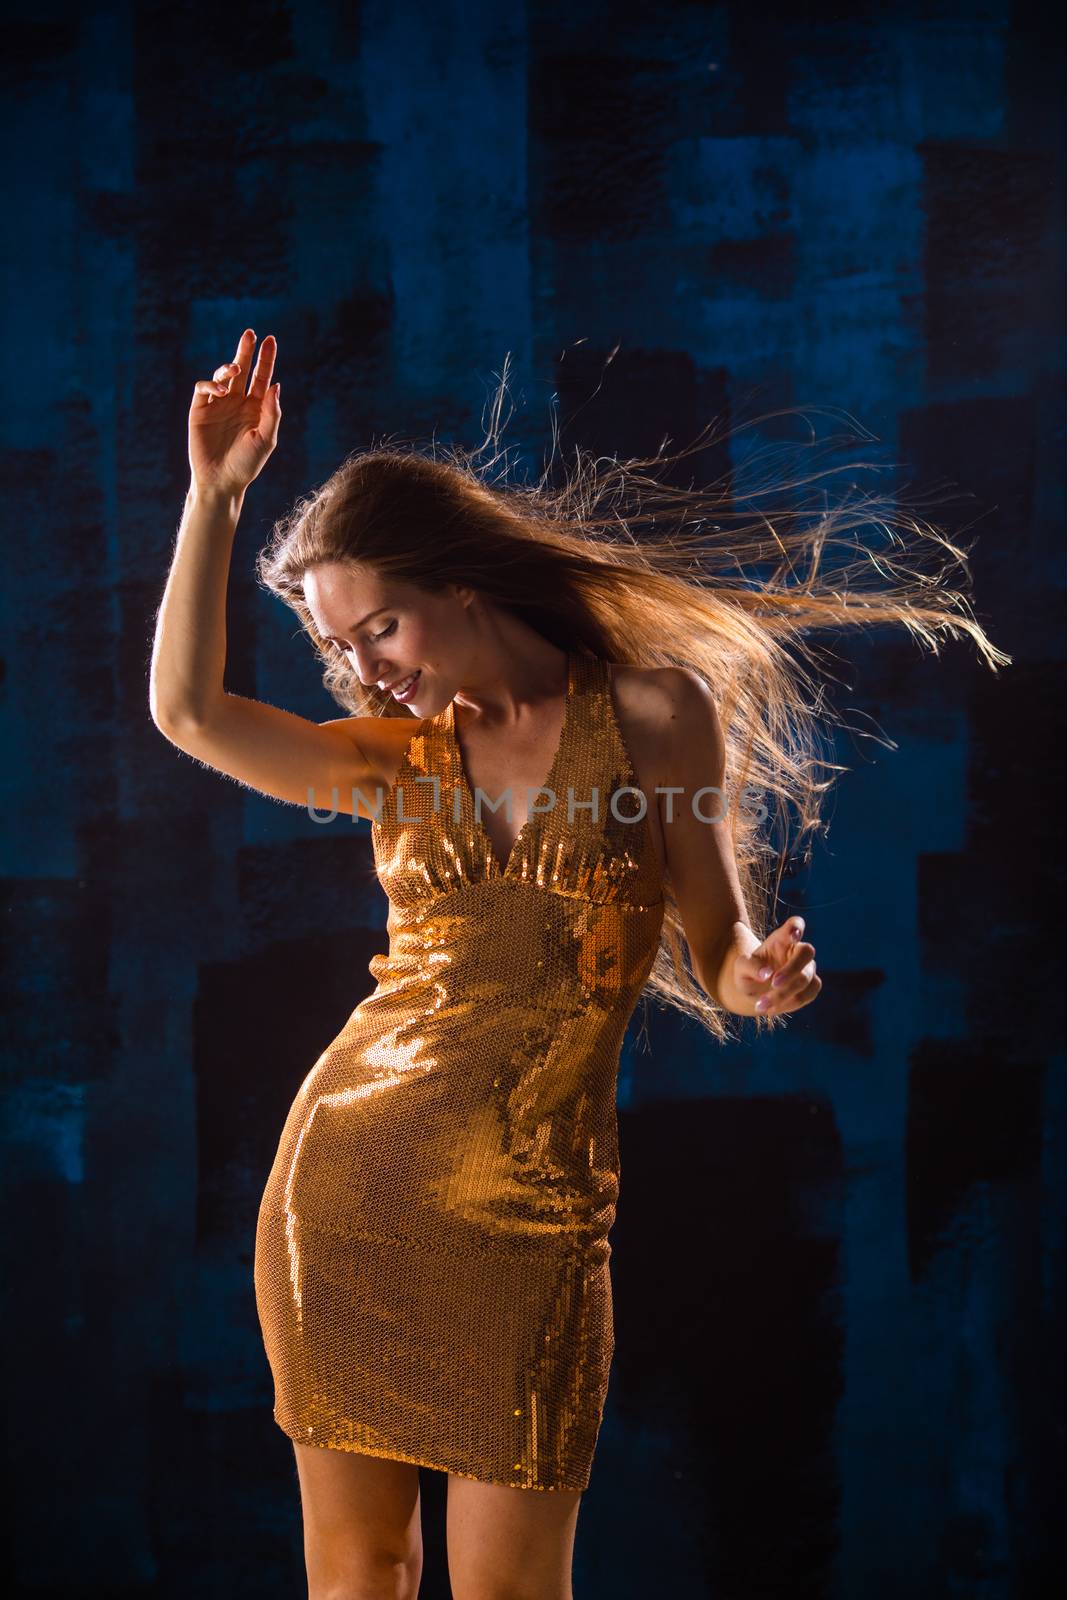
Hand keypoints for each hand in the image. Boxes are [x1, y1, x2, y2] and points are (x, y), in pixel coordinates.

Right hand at [188, 329, 280, 496]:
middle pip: (243, 370)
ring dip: (228, 368)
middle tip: (251, 334)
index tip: (270, 340)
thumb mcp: (266, 439)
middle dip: (246, 351)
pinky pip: (203, 388)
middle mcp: (237, 403)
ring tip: (234, 369)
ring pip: (222, 376)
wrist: (220, 481)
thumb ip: (272, 413)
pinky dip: (211, 383)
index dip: (266, 359)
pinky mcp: (200, 410)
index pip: (262, 378)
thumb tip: (276, 385)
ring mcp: (218, 405)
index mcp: (256, 408)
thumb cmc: (246, 464)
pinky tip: (221, 390)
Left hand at [740, 916, 820, 1017]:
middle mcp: (797, 951)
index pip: (795, 925)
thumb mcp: (741, 968)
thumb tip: (766, 974)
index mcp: (781, 939)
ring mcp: (807, 968)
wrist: (754, 991)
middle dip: (792, 969)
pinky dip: (790, 1003)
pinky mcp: (811, 986)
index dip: (797, 927)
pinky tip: (771, 1009)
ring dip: (786, 993)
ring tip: (761, 1005)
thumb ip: (751, 966)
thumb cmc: (749, 972)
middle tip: (773, 983)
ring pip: (807, 978)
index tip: (794, 934)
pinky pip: (809, 994)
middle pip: (807, 952)